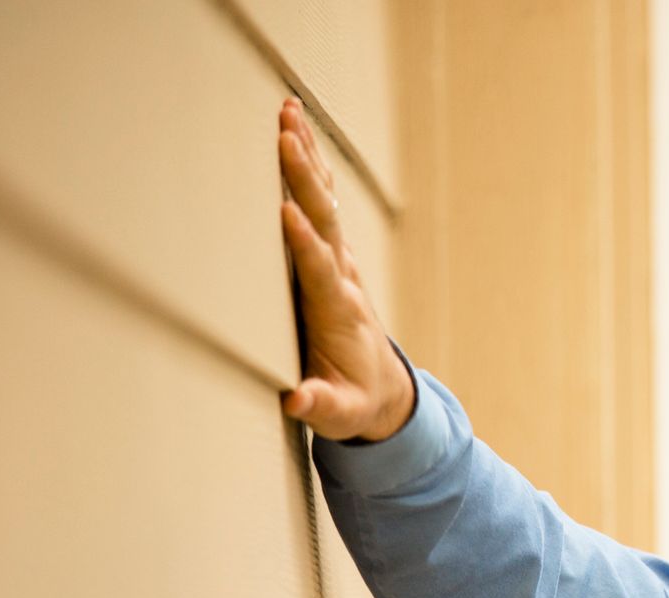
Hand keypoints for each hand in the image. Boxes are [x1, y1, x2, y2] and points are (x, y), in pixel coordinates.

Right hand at [275, 98, 412, 442]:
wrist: (383, 390)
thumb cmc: (354, 400)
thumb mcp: (340, 413)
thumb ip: (321, 405)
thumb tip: (297, 401)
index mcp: (338, 313)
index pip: (320, 272)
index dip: (305, 244)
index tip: (288, 213)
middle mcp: (341, 278)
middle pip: (324, 221)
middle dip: (304, 180)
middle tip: (284, 137)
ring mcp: (338, 262)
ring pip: (323, 202)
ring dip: (306, 158)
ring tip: (287, 113)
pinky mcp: (331, 255)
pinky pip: (320, 203)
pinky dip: (308, 167)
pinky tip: (293, 132)